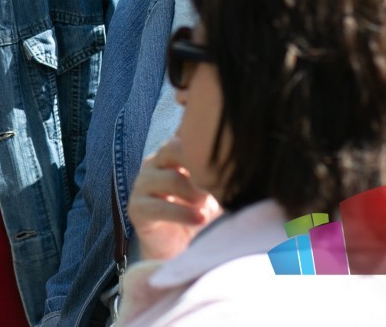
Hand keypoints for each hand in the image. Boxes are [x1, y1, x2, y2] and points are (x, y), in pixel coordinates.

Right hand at [127, 138, 221, 260]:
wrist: (179, 250)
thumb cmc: (200, 215)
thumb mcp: (214, 191)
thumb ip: (222, 174)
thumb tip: (248, 162)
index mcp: (171, 153)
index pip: (184, 135)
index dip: (204, 145)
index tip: (227, 157)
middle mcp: (154, 164)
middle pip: (174, 149)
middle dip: (199, 166)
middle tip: (218, 184)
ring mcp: (143, 184)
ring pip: (171, 179)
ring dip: (195, 194)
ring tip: (209, 207)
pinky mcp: (137, 208)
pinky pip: (160, 207)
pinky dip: (184, 213)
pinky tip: (200, 219)